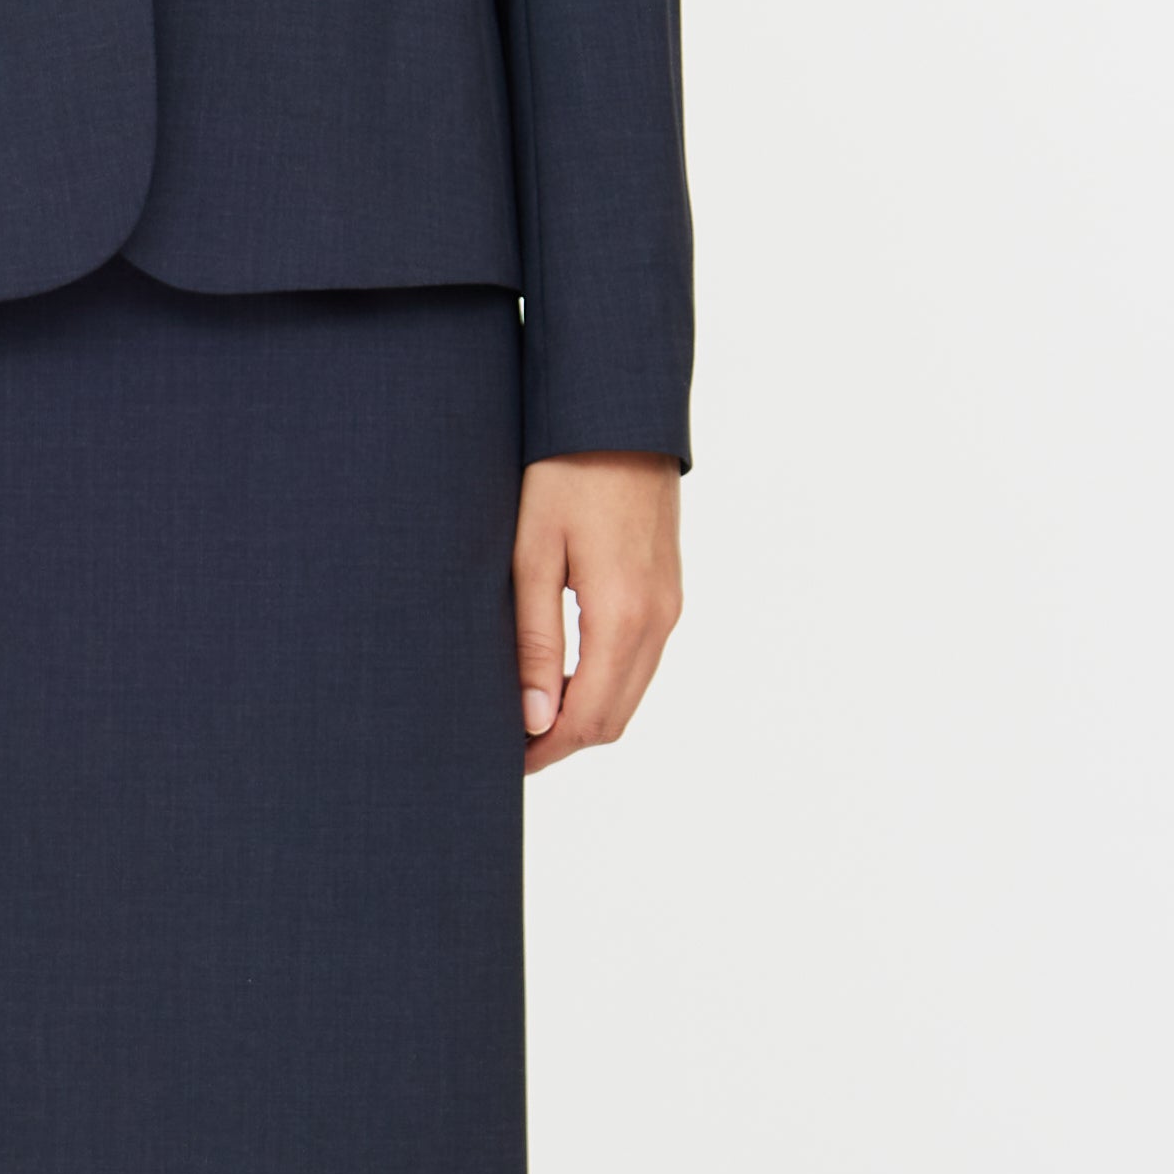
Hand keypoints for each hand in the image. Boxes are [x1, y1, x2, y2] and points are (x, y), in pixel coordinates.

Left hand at [514, 454, 681, 772]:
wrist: (621, 414)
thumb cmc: (566, 472)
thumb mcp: (532, 554)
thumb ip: (536, 641)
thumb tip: (534, 718)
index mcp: (622, 615)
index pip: (588, 718)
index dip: (546, 749)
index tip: (504, 758)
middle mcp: (658, 619)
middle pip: (614, 718)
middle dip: (563, 740)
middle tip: (508, 742)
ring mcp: (670, 605)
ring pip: (631, 692)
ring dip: (585, 713)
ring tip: (527, 709)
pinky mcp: (669, 590)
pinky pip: (641, 661)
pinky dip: (605, 682)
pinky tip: (562, 672)